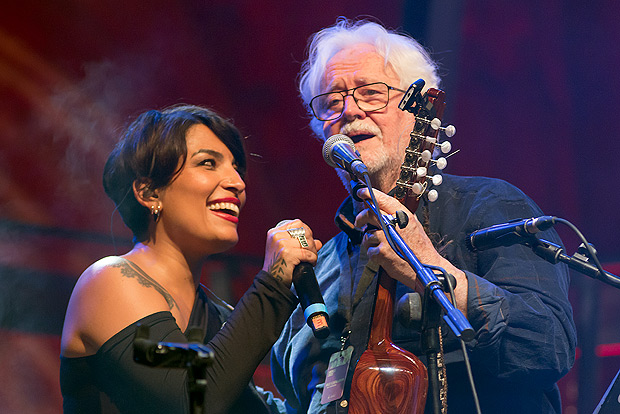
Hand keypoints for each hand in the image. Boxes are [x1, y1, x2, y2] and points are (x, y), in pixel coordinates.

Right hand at [262, 219, 321, 286]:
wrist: (271, 282)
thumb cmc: (279, 267)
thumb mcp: (286, 251)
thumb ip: (301, 243)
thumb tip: (318, 242)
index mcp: (275, 232)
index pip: (297, 223)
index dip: (307, 231)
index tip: (308, 242)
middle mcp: (277, 236)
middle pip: (304, 232)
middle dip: (312, 243)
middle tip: (311, 253)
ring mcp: (281, 244)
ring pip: (308, 243)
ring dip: (313, 252)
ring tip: (310, 259)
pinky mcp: (287, 254)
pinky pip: (308, 254)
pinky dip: (312, 259)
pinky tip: (310, 264)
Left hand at [354, 187, 467, 312]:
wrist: (427, 267)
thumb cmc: (420, 249)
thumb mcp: (413, 226)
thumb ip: (398, 218)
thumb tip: (382, 211)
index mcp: (403, 216)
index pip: (383, 200)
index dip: (369, 194)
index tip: (361, 192)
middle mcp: (394, 224)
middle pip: (370, 214)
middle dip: (361, 217)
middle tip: (358, 222)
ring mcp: (387, 238)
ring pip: (367, 235)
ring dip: (370, 241)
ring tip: (380, 247)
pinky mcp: (382, 252)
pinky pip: (370, 250)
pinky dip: (374, 254)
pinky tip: (383, 257)